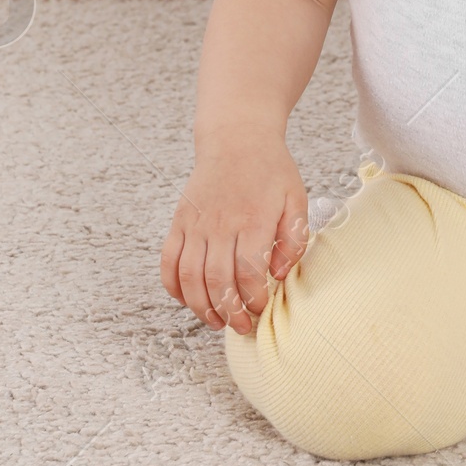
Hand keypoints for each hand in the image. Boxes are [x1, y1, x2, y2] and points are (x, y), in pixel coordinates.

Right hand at [160, 142, 310, 333]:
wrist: (237, 138)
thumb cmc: (272, 172)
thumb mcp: (296, 199)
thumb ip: (294, 239)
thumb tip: (279, 275)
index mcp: (253, 220)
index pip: (247, 272)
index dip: (252, 299)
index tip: (261, 309)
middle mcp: (220, 224)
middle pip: (216, 280)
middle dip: (228, 311)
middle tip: (239, 327)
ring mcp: (196, 223)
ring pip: (190, 276)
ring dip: (200, 306)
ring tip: (216, 321)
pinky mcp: (179, 221)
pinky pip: (169, 261)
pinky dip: (173, 286)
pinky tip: (188, 300)